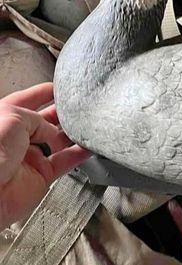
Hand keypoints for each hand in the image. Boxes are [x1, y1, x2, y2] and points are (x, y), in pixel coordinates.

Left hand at [0, 82, 90, 229]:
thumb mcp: (15, 117)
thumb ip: (39, 119)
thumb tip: (54, 132)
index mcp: (5, 118)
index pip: (27, 101)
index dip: (44, 93)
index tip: (61, 88)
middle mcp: (16, 138)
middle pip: (45, 121)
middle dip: (61, 113)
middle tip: (79, 107)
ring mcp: (29, 157)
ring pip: (58, 142)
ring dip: (74, 134)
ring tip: (88, 125)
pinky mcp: (41, 176)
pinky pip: (66, 162)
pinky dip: (80, 154)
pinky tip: (90, 146)